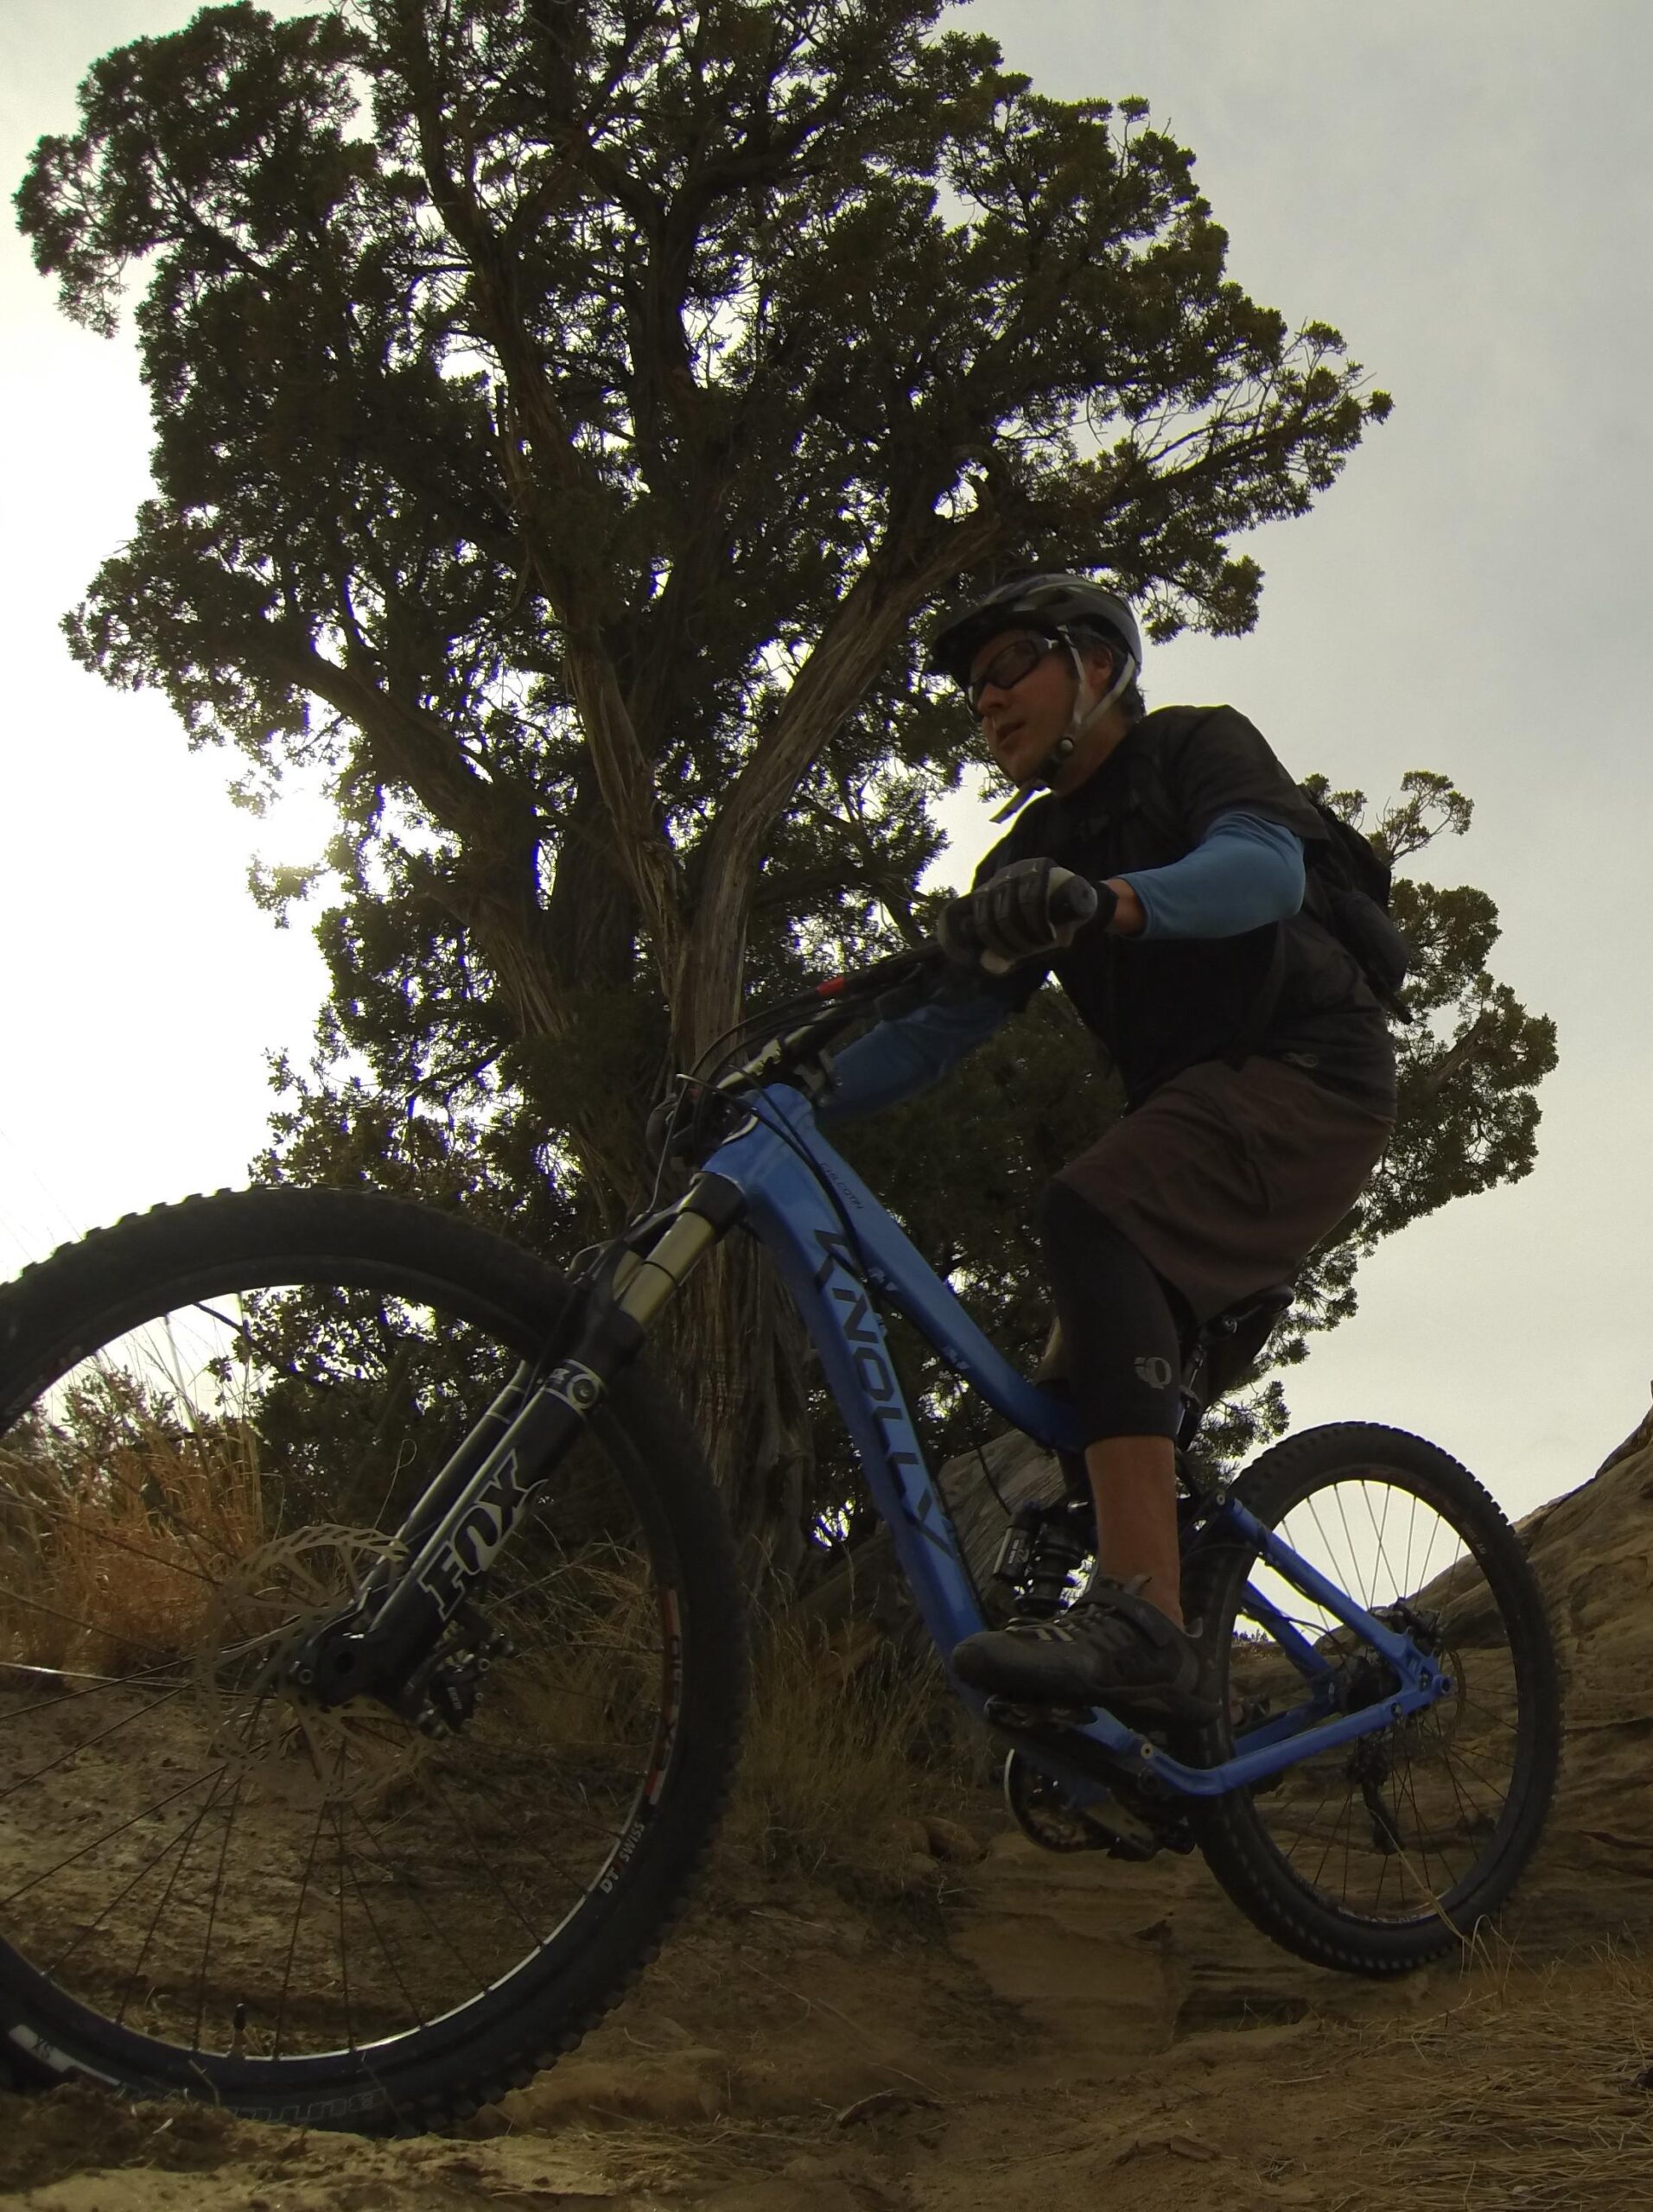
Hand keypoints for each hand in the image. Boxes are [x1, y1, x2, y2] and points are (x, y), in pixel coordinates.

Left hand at [937, 860, 1112, 974]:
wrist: (1085, 905)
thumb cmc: (1049, 926)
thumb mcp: (1022, 945)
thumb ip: (1003, 954)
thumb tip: (986, 964)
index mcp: (987, 895)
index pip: (960, 913)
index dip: (965, 937)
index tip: (980, 957)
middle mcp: (999, 879)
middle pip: (986, 918)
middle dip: (1006, 944)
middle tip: (1026, 953)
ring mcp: (1019, 870)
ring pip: (1009, 913)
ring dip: (1025, 938)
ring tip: (1041, 944)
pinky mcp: (1042, 868)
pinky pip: (1033, 903)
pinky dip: (1040, 927)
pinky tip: (1050, 935)